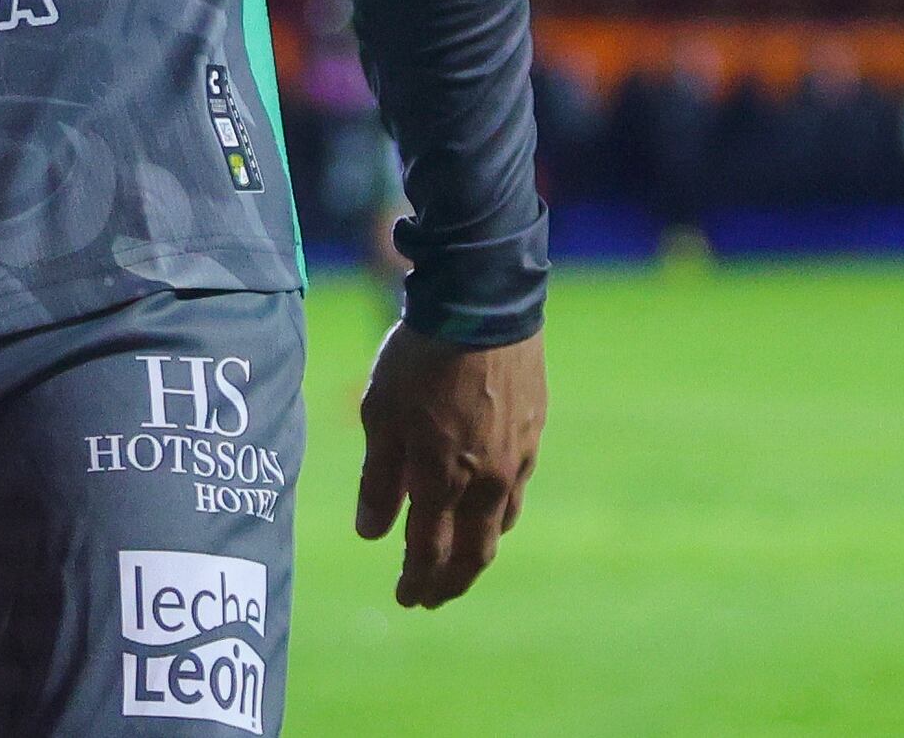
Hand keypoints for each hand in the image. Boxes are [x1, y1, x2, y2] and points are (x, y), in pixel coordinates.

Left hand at [355, 323, 544, 608]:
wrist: (482, 306)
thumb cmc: (419, 357)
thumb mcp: (381, 414)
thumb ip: (378, 479)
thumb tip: (371, 534)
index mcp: (442, 478)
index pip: (428, 551)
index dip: (416, 579)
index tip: (405, 597)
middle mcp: (484, 480)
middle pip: (472, 552)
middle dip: (449, 582)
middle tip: (432, 598)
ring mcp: (515, 458)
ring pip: (499, 524)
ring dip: (477, 550)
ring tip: (459, 559)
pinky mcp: (532, 433)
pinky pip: (516, 489)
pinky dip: (498, 511)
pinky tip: (489, 508)